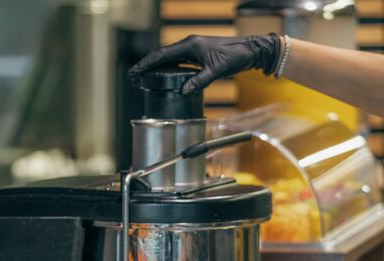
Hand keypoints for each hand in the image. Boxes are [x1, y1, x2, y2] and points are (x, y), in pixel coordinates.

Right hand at [129, 34, 280, 94]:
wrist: (249, 51)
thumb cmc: (234, 57)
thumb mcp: (216, 71)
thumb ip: (199, 81)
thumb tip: (184, 92)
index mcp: (190, 46)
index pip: (162, 55)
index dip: (146, 64)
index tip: (134, 72)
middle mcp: (189, 45)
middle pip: (162, 56)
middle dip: (147, 66)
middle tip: (134, 77)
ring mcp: (194, 49)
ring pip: (169, 58)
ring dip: (156, 67)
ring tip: (144, 78)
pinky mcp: (199, 54)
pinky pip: (179, 61)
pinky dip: (169, 68)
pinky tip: (165, 76)